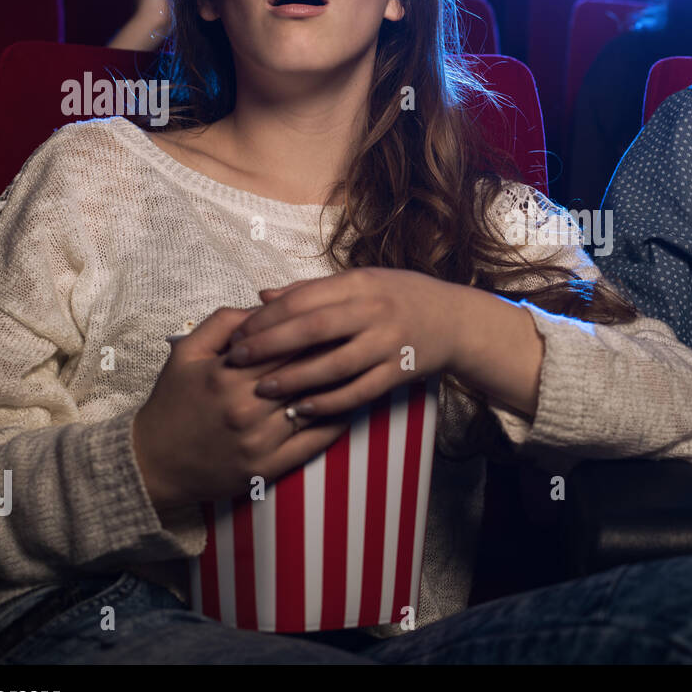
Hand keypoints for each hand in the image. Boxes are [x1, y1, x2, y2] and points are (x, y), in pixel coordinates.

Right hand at [130, 305, 352, 512]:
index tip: (337, 316)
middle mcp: (244, 406)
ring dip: (341, 386)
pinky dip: (337, 422)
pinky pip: (313, 442)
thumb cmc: (173, 402)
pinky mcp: (267, 467)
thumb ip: (223, 322)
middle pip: (303, 372)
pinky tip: (352, 405)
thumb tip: (263, 305)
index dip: (314, 329)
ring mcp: (258, 440)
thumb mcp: (186, 353)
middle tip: (360, 335)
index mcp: (226, 374)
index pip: (284, 344)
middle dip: (333, 352)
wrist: (153, 463)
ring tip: (365, 366)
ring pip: (313, 405)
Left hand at [225, 268, 469, 419]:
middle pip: (314, 329)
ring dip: (296, 379)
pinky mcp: (400, 372)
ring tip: (264, 390)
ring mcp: (389, 343)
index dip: (266, 318)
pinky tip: (303, 409)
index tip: (239, 334)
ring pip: (335, 364)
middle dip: (270, 345)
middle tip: (237, 361)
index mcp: (360, 283)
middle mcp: (375, 311)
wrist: (455, 320)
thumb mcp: (361, 281)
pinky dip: (330, 403)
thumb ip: (312, 290)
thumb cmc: (400, 297)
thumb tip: (263, 297)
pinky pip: (360, 392)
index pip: (303, 299)